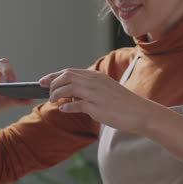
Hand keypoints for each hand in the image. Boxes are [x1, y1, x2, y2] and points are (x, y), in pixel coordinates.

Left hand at [39, 69, 159, 132]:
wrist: (139, 112)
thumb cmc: (123, 103)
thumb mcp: (105, 89)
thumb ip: (89, 89)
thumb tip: (70, 94)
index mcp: (96, 76)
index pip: (69, 71)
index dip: (53, 75)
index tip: (43, 80)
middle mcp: (94, 82)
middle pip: (66, 76)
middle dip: (52, 84)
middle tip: (47, 93)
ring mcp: (95, 94)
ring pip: (68, 88)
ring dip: (57, 94)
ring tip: (54, 101)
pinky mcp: (97, 107)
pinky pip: (76, 104)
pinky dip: (66, 106)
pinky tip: (64, 109)